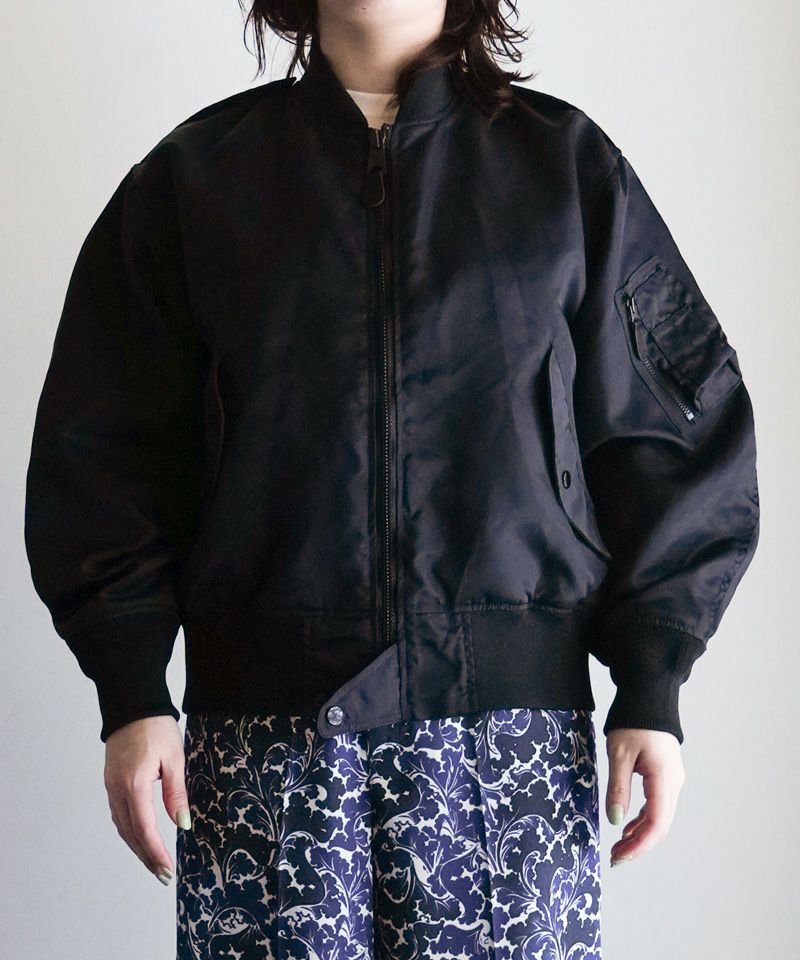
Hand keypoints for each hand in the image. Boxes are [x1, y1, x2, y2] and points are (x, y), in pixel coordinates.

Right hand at [103, 715, 191, 884]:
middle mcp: (117, 789)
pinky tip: (141, 838)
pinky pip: (119, 814)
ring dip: (137, 847)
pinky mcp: (112, 782)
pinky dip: (130, 831)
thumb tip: (182, 823)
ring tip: (154, 863)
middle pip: (130, 833)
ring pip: (122, 826)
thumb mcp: (174, 757)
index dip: (155, 852)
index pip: (144, 828)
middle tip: (163, 875)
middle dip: (146, 856)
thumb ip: (176, 792)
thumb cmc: (155, 726)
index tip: (167, 869)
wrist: (133, 704)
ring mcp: (111, 786)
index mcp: (133, 784)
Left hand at [604, 727, 685, 867]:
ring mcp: (672, 780)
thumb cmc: (633, 721)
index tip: (619, 856)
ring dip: (640, 834)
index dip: (639, 845)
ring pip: (660, 817)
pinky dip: (643, 820)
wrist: (648, 696)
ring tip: (618, 847)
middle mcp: (674, 783)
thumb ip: (618, 788)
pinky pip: (657, 805)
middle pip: (660, 825)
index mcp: (664, 779)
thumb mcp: (619, 754)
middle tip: (615, 858)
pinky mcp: (665, 776)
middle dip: (639, 845)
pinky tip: (627, 827)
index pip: (656, 823)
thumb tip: (616, 821)